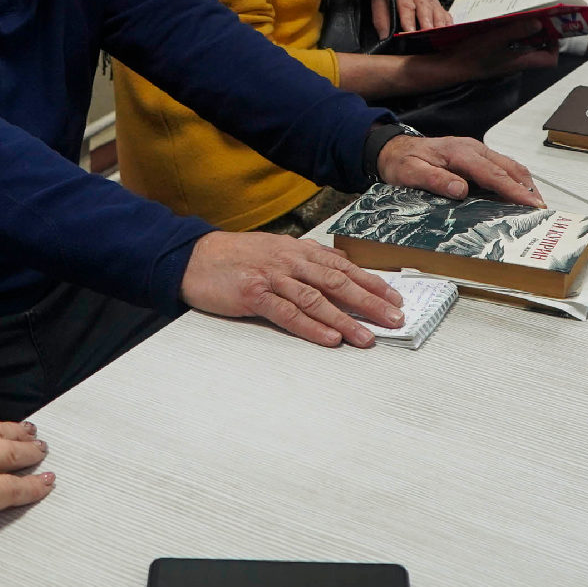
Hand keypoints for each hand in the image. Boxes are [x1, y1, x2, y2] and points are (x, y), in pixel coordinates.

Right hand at [182, 231, 402, 346]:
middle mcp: (289, 261)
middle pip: (338, 282)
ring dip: (346, 320)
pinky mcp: (253, 294)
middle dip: (370, 302)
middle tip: (394, 319)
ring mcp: (272, 277)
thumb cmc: (234, 256)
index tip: (395, 298)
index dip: (371, 282)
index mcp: (297, 250)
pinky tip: (330, 338)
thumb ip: (306, 257)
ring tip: (368, 337)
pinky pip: (288, 313)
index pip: (343, 266)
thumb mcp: (275, 248)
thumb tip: (339, 263)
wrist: (192, 257)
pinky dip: (311, 327)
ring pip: (317, 299)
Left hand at [374, 0, 450, 35]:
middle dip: (427, 22)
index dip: (408, 19)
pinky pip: (445, 13)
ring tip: (440, 35)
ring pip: (437, 11)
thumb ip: (381, 17)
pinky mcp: (437, 4)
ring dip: (439, 24)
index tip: (409, 30)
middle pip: (424, 8)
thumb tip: (383, 38)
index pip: (406, 6)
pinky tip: (450, 32)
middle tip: (427, 33)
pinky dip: (448, 22)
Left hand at [376, 133, 542, 206]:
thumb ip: (435, 180)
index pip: (494, 173)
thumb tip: (460, 190)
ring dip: (523, 185)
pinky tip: (516, 197)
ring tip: (534, 206)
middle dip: (528, 189)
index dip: (514, 190)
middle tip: (541, 210)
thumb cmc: (403, 160)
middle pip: (510, 168)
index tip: (531, 203)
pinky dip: (513, 183)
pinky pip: (500, 169)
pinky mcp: (476, 159)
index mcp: (460, 152)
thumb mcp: (411, 172)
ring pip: (509, 167)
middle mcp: (473, 149)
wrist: (394, 149)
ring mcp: (476, 153)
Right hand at [399, 18, 557, 93]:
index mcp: (521, 61)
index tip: (552, 29)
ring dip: (526, 32)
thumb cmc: (472, 55)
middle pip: (539, 51)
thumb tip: (539, 24)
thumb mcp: (495, 40)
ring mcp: (505, 60)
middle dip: (542, 34)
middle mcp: (516, 62)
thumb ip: (517, 31)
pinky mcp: (495, 56)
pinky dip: (512, 34)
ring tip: (523, 16)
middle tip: (539, 16)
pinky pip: (511, 45)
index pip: (549, 60)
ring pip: (524, 47)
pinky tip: (503, 24)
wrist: (450, 66)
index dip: (555, 46)